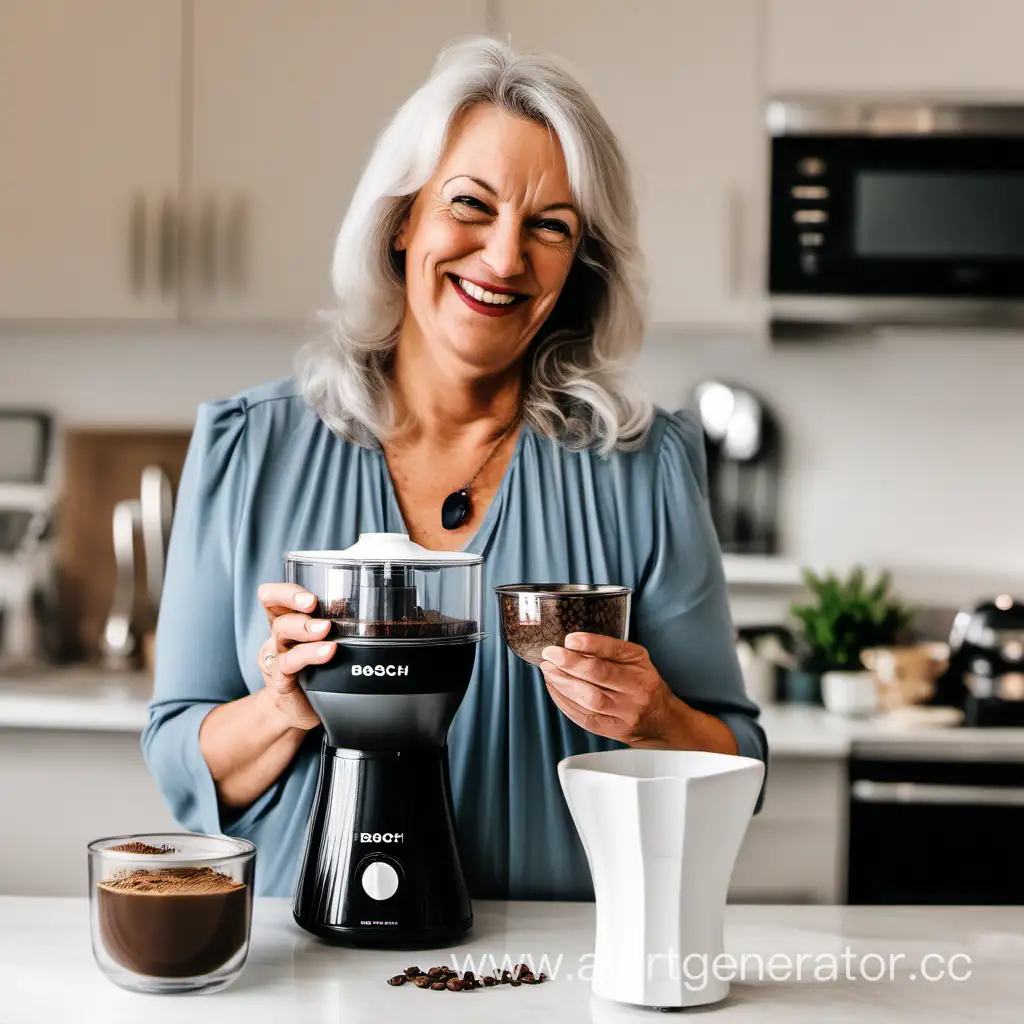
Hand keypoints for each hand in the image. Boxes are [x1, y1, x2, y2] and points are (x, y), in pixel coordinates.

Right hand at [256, 583, 334, 731]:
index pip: (273, 596)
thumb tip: (379, 610)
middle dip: (295, 601)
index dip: (286, 591)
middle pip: (277, 610)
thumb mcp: (324, 643)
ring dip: (304, 628)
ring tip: (324, 629)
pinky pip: (289, 664)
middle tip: (313, 604)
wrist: (296, 710)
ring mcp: (277, 657)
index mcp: (285, 621)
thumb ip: (339, 625)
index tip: (310, 595)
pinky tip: (326, 652)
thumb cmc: (314, 671)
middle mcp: (277, 636)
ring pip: (281, 633)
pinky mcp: (281, 679)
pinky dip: (309, 655)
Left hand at [539, 632, 681, 745]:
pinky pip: (583, 716)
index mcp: (641, 664)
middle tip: (550, 654)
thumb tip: (570, 646)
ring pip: (588, 697)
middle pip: (598, 674)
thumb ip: (607, 652)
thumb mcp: (634, 661)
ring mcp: (626, 712)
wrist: (660, 720)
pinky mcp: (613, 729)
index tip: (569, 640)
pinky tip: (555, 689)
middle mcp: (638, 688)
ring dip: (562, 683)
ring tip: (549, 671)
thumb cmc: (641, 685)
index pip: (614, 650)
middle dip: (568, 663)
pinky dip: (563, 701)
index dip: (589, 644)